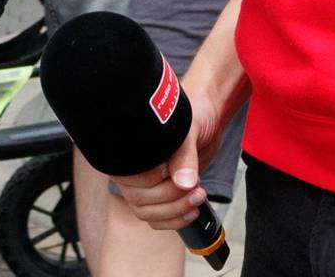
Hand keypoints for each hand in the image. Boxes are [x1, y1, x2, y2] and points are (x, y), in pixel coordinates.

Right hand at [110, 81, 225, 230]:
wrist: (206, 116)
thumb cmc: (193, 115)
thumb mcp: (189, 130)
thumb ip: (185, 154)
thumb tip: (184, 183)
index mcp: (127, 149)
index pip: (130, 179)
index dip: (154, 181)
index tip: (174, 171)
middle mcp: (129, 169)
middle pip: (138, 200)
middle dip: (171, 199)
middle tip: (197, 189)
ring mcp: (142, 184)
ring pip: (146, 212)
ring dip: (175, 211)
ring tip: (198, 197)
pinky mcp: (157, 195)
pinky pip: (156, 219)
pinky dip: (174, 220)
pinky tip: (193, 211)